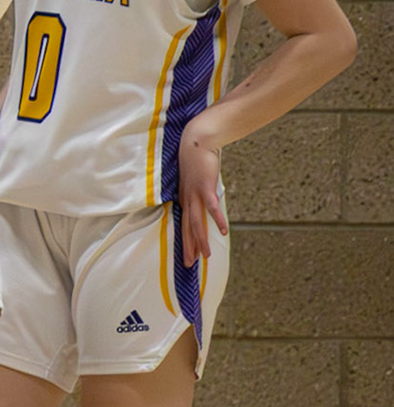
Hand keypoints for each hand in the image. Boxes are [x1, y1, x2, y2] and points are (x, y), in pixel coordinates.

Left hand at [177, 130, 226, 265]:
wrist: (196, 142)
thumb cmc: (197, 161)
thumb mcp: (195, 181)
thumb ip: (199, 193)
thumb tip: (206, 202)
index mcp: (184, 199)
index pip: (184, 225)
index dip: (185, 241)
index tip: (187, 257)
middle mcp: (187, 199)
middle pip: (187, 228)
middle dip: (189, 247)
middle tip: (189, 264)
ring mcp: (194, 194)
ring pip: (196, 222)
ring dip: (201, 240)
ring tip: (206, 255)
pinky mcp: (205, 187)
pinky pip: (211, 207)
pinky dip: (217, 219)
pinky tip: (222, 231)